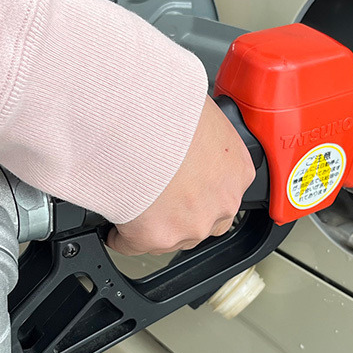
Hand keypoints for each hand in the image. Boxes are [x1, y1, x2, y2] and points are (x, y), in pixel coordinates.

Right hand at [107, 96, 254, 255]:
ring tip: (133, 204)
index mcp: (237, 169)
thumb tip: (188, 126)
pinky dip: (123, 237)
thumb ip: (202, 132)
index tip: (183, 183)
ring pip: (172, 236)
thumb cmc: (171, 107)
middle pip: (202, 219)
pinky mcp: (157, 236)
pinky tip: (114, 224)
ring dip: (154, 224)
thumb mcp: (202, 113)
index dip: (198, 187)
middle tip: (157, 194)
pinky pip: (134, 244)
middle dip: (181, 212)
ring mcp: (192, 223)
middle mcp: (221, 202)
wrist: (142, 120)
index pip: (223, 191)